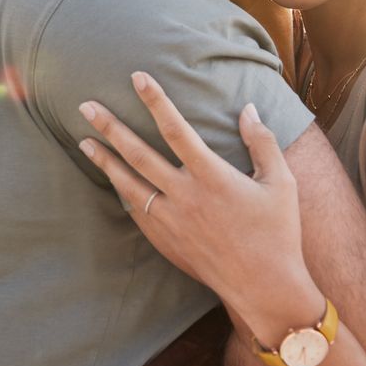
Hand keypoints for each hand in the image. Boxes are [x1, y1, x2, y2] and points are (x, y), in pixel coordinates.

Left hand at [78, 72, 321, 341]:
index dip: (155, 101)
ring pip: (128, 185)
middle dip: (110, 128)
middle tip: (85, 106)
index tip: (137, 78)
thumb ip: (262, 142)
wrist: (264, 287)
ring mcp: (171, 222)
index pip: (176, 129)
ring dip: (104, 161)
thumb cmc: (278, 232)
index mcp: (212, 177)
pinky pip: (137, 212)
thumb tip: (248, 108)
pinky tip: (114, 181)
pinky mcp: (166, 242)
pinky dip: (123, 193)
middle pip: (138, 154)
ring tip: (84, 142)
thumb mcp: (281, 183)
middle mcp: (185, 197)